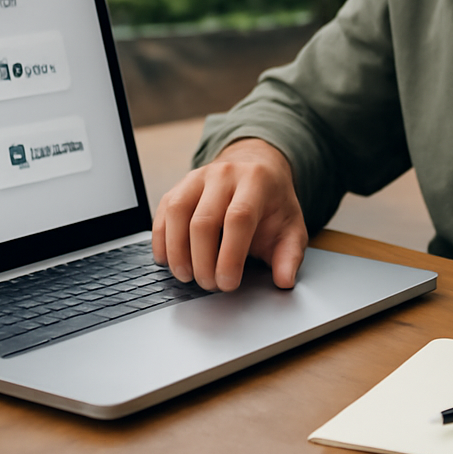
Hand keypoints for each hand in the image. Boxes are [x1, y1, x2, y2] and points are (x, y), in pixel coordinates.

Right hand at [151, 138, 307, 292]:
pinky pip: (163, 209)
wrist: (256, 169)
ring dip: (177, 250)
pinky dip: (161, 237)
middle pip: (204, 219)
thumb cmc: (273, 204)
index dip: (230, 256)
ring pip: (177, 212)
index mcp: (256, 181)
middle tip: (209, 285)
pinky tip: (167, 259)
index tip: (228, 284)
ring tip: (186, 276)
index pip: (238, 218)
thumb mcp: (291, 227)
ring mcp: (199, 176)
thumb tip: (284, 281)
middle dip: (203, 260)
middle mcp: (225, 174)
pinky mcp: (181, 184)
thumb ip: (290, 256)